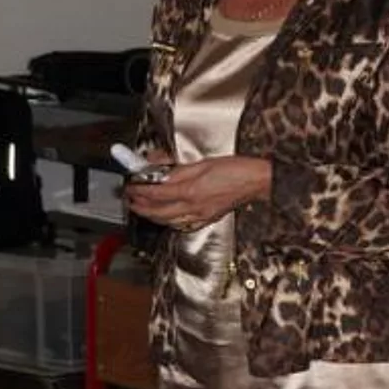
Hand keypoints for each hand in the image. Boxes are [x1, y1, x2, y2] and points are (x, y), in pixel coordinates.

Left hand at [124, 155, 270, 230]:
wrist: (256, 181)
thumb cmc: (235, 169)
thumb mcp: (202, 162)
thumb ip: (177, 167)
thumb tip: (157, 166)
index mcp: (190, 190)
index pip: (156, 192)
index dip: (139, 189)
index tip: (131, 185)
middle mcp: (193, 207)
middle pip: (158, 212)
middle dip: (140, 206)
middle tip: (131, 199)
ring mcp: (200, 216)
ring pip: (168, 221)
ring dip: (153, 216)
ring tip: (144, 208)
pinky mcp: (208, 219)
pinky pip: (183, 225)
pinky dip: (170, 222)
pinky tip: (167, 218)